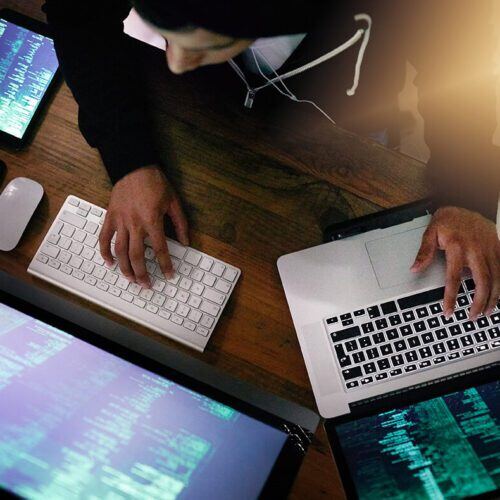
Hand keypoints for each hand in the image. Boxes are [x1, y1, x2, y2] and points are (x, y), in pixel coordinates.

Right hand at [99, 165, 188, 287]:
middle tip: (147, 285)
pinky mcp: (110, 217)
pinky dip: (105, 252)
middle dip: (142, 274)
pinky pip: (104, 238)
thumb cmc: (155, 183)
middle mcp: (134, 224)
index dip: (165, 265)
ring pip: (120, 251)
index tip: (169, 275)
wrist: (134, 166)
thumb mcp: (174, 202)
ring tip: (131, 280)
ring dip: (125, 268)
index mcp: (152, 221)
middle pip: (137, 256)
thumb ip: (180, 224)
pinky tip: (110, 263)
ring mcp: (120, 221)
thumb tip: (186, 242)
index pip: (160, 249)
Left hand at [411, 206, 498, 318]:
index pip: (453, 278)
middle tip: (472, 316)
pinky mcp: (499, 247)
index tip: (449, 311)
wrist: (466, 203)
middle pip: (482, 282)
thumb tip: (414, 269)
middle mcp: (476, 250)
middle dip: (478, 302)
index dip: (451, 297)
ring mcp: (490, 249)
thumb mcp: (430, 232)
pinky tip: (498, 295)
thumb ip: (423, 252)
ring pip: (497, 278)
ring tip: (486, 312)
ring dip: (493, 298)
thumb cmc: (448, 220)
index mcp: (457, 248)